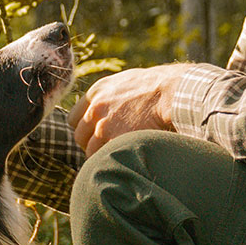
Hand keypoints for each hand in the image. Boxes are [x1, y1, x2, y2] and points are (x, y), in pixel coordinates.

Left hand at [73, 64, 189, 154]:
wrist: (171, 92)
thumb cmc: (157, 87)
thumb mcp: (126, 82)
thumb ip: (111, 96)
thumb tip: (111, 108)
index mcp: (97, 92)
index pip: (74, 119)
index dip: (84, 129)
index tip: (94, 135)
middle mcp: (96, 109)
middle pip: (79, 137)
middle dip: (90, 144)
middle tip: (107, 148)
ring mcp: (104, 126)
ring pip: (90, 151)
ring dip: (101, 155)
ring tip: (118, 156)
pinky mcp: (115, 141)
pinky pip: (104, 159)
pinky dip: (112, 162)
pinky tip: (124, 160)